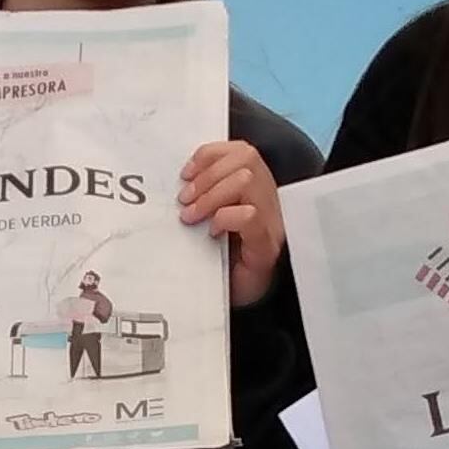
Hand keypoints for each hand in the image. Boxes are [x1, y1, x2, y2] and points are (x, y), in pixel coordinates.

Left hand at [179, 138, 285, 306]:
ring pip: (246, 181)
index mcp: (255, 188)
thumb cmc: (222, 260)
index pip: (241, 150)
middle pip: (246, 159)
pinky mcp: (266, 246)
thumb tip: (178, 183)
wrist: (238, 298)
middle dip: (208, 176)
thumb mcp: (209, 219)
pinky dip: (226, 218)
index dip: (210, 155)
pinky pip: (250, 216)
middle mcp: (267, 199)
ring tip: (193, 216)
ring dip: (212, 195)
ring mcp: (271, 221)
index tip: (185, 174)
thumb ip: (202, 196)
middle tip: (184, 201)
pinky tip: (213, 232)